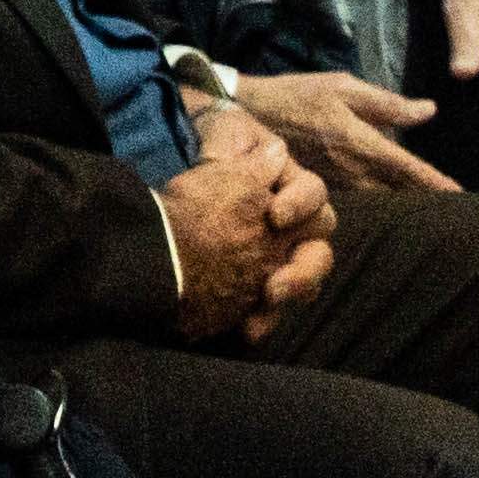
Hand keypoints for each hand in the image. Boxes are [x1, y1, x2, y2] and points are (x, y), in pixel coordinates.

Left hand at [156, 109, 333, 342]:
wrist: (160, 232)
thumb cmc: (196, 188)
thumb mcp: (214, 158)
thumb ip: (241, 147)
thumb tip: (271, 149)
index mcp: (286, 194)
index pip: (313, 195)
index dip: (301, 203)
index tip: (276, 215)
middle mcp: (290, 232)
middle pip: (318, 251)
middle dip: (303, 269)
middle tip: (275, 284)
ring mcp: (275, 265)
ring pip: (303, 285)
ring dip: (289, 295)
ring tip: (265, 302)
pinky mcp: (256, 293)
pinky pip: (271, 313)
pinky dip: (261, 321)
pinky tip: (246, 330)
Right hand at [234, 66, 451, 205]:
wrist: (247, 115)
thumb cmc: (297, 95)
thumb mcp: (343, 87)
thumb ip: (387, 103)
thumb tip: (428, 111)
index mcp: (361, 142)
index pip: (409, 169)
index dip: (437, 184)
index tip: (462, 197)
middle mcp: (351, 170)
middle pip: (400, 193)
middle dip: (428, 202)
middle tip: (459, 211)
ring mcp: (336, 184)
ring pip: (381, 201)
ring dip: (406, 207)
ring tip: (433, 212)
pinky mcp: (323, 189)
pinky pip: (359, 201)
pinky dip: (381, 205)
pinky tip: (392, 206)